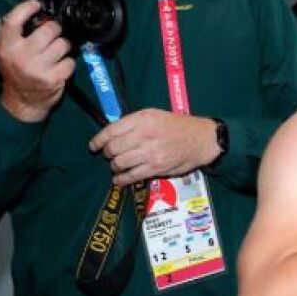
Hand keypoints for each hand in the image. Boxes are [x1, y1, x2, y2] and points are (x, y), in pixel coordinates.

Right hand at [0, 0, 75, 122]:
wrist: (23, 101)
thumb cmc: (16, 72)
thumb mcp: (6, 52)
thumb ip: (15, 34)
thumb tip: (34, 13)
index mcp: (6, 47)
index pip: (12, 22)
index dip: (25, 8)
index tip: (36, 4)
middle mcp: (21, 57)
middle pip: (48, 30)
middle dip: (55, 29)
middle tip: (54, 34)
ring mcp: (38, 68)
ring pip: (63, 44)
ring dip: (63, 46)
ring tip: (56, 53)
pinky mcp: (54, 79)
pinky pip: (70, 61)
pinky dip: (69, 63)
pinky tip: (60, 66)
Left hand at [89, 109, 219, 184]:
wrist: (202, 139)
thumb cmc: (177, 126)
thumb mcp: (154, 115)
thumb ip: (134, 123)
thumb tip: (113, 134)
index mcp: (142, 119)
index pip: (111, 130)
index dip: (98, 140)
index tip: (94, 146)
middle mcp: (145, 135)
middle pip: (113, 148)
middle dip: (107, 154)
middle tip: (110, 156)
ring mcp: (151, 152)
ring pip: (120, 162)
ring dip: (114, 166)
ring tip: (117, 166)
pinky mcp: (157, 168)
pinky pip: (132, 176)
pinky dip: (122, 179)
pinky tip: (119, 180)